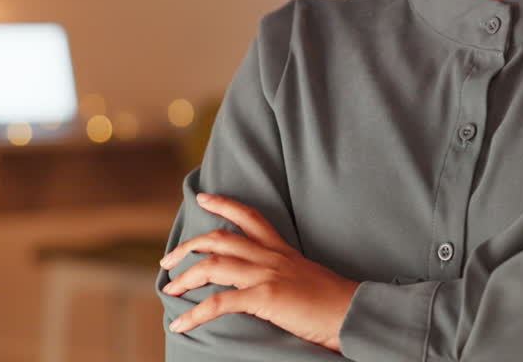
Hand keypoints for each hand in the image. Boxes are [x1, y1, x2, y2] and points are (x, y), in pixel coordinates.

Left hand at [159, 193, 360, 352]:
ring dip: (185, 278)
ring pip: (213, 265)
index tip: (203, 198)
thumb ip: (285, 276)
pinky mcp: (266, 297)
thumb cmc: (334, 302)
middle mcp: (272, 257)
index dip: (224, 204)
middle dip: (189, 247)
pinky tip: (181, 324)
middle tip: (169, 261)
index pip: (250, 217)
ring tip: (170, 290)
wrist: (353, 312)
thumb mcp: (306, 278)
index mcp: (282, 251)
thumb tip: (266, 286)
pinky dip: (195, 314)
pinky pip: (219, 302)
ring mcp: (267, 275)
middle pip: (220, 239)